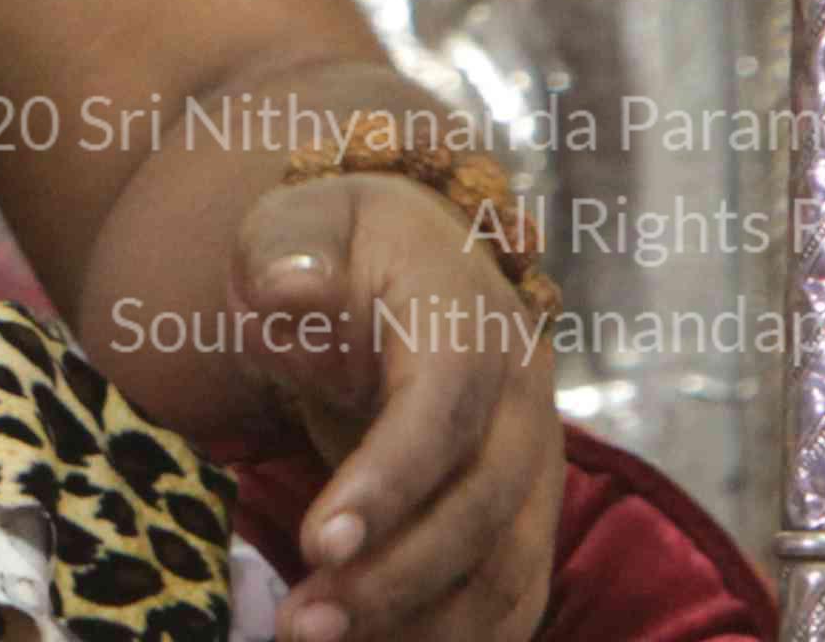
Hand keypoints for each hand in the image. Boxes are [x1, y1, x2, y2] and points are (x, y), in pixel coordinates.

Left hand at [222, 175, 560, 641]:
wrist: (405, 261)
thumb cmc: (337, 245)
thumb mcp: (300, 223)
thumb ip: (290, 251)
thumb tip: (289, 287)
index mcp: (469, 317)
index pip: (443, 407)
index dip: (390, 481)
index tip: (319, 541)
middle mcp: (522, 397)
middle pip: (481, 506)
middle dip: (395, 576)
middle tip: (304, 624)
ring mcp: (535, 462)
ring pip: (507, 566)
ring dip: (421, 620)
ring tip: (319, 639)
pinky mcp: (527, 513)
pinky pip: (512, 593)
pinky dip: (458, 633)